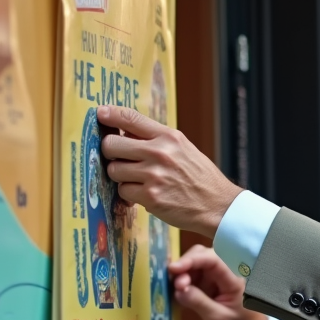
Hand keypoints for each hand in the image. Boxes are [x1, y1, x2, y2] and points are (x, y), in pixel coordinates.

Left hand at [99, 105, 241, 237]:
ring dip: (121, 176)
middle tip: (120, 159)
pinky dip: (130, 194)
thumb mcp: (183, 148)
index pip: (130, 118)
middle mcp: (159, 152)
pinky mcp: (150, 197)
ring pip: (114, 170)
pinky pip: (123, 191)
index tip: (100, 113)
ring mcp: (153, 175)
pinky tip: (145, 194)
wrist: (218, 205)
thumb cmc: (200, 177)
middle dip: (111, 152)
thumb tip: (124, 131)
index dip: (110, 114)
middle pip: (112, 144)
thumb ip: (156, 140)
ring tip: (138, 180)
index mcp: (168, 137)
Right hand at [169, 244, 268, 319]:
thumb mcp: (218, 318)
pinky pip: (194, 273)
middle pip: (202, 254)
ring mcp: (218, 273)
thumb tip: (179, 289)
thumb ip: (199, 303)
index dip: (192, 260)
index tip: (173, 269)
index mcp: (235, 277)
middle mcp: (226, 269)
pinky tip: (181, 293)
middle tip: (177, 286)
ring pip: (195, 263)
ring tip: (179, 292)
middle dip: (185, 266)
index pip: (213, 259)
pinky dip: (184, 280)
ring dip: (183, 274)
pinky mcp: (210, 279)